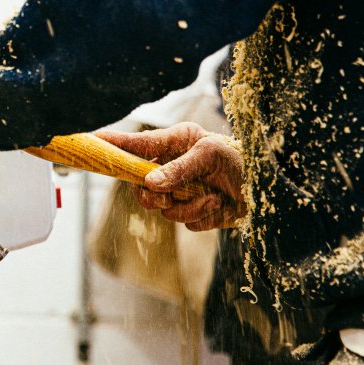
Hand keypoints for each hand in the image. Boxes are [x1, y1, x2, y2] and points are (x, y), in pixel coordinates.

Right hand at [96, 122, 245, 230]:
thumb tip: (150, 183)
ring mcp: (181, 191)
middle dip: (153, 194)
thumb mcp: (210, 155)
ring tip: (210, 197)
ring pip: (162, 208)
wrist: (270, 189)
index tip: (93, 143)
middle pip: (141, 186)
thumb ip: (179, 169)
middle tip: (164, 195)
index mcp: (174, 143)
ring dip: (186, 206)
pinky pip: (184, 221)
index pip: (137, 144)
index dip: (114, 144)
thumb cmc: (241, 160)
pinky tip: (218, 205)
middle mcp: (172, 166)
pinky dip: (201, 215)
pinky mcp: (193, 211)